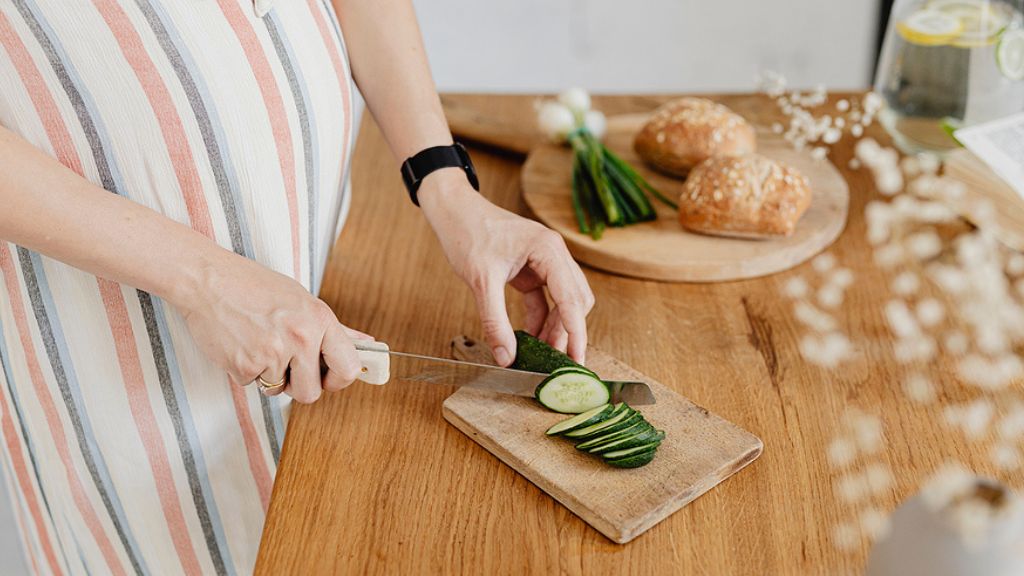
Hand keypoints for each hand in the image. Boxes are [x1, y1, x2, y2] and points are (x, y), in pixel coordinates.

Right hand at [173, 252, 372, 402]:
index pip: (348, 367)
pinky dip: (246, 370)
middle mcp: (301, 338)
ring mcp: (273, 353)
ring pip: (279, 391)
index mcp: (320, 320)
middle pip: (312, 392)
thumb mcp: (302, 300)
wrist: (208, 280)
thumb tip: (366, 344)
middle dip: (299, 385)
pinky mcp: (245, 366)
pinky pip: (253, 385)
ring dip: (270, 377)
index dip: (340, 380)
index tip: (329, 377)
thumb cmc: (254, 286)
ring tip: (260, 345)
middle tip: (286, 364)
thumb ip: (335, 329)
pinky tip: (241, 344)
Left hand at [419, 169, 594, 365]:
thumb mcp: (481, 281)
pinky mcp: (531, 269)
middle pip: (575, 300)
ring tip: (542, 354)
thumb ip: (494, 321)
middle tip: (558, 362)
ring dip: (554, 328)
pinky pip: (544, 299)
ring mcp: (544, 261)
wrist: (454, 210)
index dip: (576, 332)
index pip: (572, 298)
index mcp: (548, 250)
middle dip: (567, 332)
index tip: (576, 359)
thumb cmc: (468, 233)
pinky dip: (540, 319)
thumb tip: (506, 357)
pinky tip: (530, 338)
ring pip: (562, 301)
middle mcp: (553, 254)